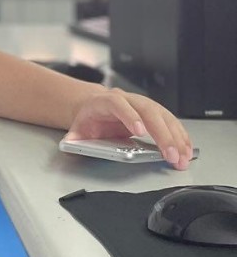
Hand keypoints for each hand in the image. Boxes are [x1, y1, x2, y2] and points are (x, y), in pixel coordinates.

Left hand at [63, 88, 193, 169]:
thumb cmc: (88, 119)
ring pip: (164, 116)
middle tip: (171, 155)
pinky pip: (170, 122)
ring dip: (176, 137)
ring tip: (183, 157)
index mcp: (107, 101)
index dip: (130, 117)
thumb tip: (69, 146)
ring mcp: (143, 104)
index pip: (120, 105)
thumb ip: (72, 139)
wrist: (93, 107)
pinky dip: (180, 135)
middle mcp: (129, 100)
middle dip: (162, 134)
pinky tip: (187, 148)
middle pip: (149, 111)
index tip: (140, 132)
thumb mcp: (76, 130)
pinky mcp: (154, 112)